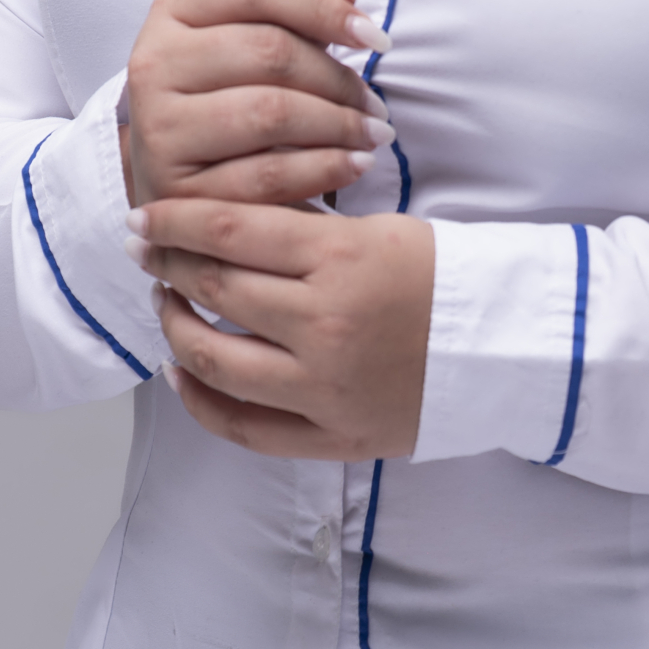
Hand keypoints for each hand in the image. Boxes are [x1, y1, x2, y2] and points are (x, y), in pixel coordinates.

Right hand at [119, 0, 393, 209]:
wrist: (170, 176)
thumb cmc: (222, 96)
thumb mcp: (245, 44)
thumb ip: (294, 17)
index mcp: (173, 12)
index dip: (323, 8)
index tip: (377, 38)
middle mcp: (154, 62)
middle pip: (270, 52)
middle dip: (338, 79)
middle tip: (377, 106)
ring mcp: (159, 127)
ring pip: (270, 112)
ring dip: (339, 125)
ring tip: (374, 135)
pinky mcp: (176, 188)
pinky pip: (266, 175)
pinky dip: (323, 168)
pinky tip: (355, 164)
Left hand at [129, 197, 434, 458]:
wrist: (506, 343)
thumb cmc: (444, 275)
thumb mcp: (377, 229)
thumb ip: (304, 230)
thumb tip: (226, 221)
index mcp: (341, 258)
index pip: (231, 230)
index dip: (176, 219)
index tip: (144, 213)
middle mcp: (325, 323)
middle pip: (216, 287)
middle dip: (166, 263)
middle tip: (141, 247)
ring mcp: (324, 386)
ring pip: (216, 360)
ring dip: (174, 327)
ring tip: (164, 303)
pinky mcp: (332, 435)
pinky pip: (244, 427)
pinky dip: (201, 401)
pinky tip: (180, 374)